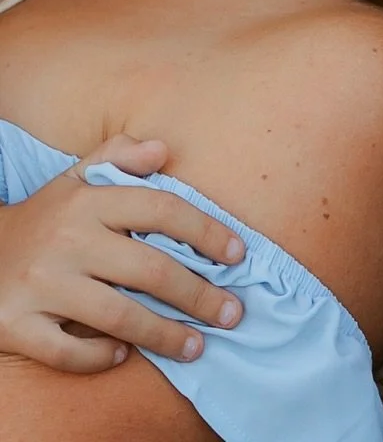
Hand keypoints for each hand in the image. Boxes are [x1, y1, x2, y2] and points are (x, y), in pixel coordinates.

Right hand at [0, 134, 245, 372]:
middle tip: (232, 313)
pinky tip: (124, 355)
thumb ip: (119, 157)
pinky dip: (99, 356)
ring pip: (116, 315)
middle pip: (149, 269)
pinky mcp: (16, 324)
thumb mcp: (75, 178)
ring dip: (163, 334)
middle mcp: (69, 240)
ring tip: (197, 345)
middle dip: (198, 294)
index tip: (237, 254)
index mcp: (89, 200)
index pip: (161, 210)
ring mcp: (42, 285)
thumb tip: (164, 149)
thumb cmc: (44, 218)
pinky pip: (67, 351)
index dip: (205, 231)